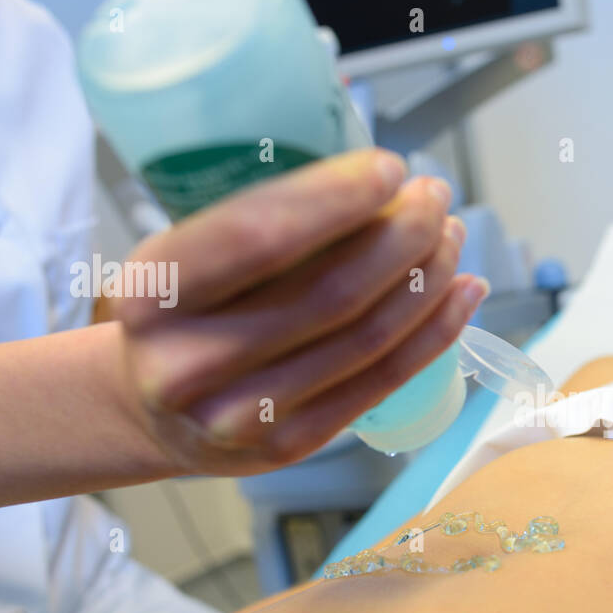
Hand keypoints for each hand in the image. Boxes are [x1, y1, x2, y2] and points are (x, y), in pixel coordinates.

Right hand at [110, 148, 487, 475]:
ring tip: (451, 235)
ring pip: (365, 338)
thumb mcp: (182, 261)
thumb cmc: (179, 315)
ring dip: (426, 279)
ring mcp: (240, 416)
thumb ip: (257, 228)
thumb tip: (378, 182)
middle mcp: (189, 364)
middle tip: (434, 195)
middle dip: (401, 234)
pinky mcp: (288, 447)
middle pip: (330, 291)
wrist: (149, 412)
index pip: (258, 237)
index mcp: (151, 296)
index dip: (335, 198)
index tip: (389, 166)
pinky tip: (463, 293)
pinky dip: (434, 333)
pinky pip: (381, 382)